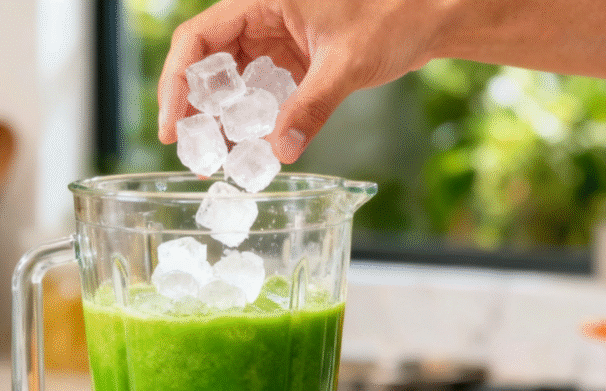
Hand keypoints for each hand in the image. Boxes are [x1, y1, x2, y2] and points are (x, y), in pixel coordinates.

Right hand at [157, 0, 444, 162]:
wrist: (433, 17)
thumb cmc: (396, 16)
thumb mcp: (347, 63)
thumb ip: (311, 107)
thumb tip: (279, 152)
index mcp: (263, 0)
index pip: (198, 39)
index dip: (178, 83)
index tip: (173, 126)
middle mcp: (262, 16)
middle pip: (208, 63)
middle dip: (196, 109)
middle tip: (193, 153)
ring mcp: (277, 38)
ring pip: (232, 80)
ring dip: (224, 119)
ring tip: (219, 159)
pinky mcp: (294, 59)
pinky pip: (261, 91)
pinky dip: (254, 120)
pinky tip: (252, 148)